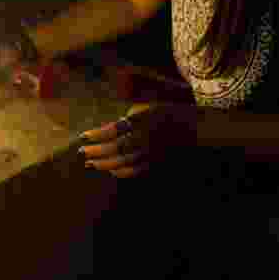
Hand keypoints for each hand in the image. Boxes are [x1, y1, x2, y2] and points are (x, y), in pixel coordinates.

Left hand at [78, 103, 198, 177]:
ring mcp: (152, 152)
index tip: (83, 136)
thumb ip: (130, 115)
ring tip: (90, 164)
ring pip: (125, 161)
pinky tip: (111, 172)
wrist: (197, 128)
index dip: (98, 134)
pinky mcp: (158, 163)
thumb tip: (114, 124)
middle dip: (97, 151)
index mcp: (143, 121)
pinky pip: (138, 171)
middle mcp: (146, 138)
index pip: (115, 129)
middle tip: (81, 152)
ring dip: (105, 164)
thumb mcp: (148, 107)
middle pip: (117, 147)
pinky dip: (123, 172)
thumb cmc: (169, 114)